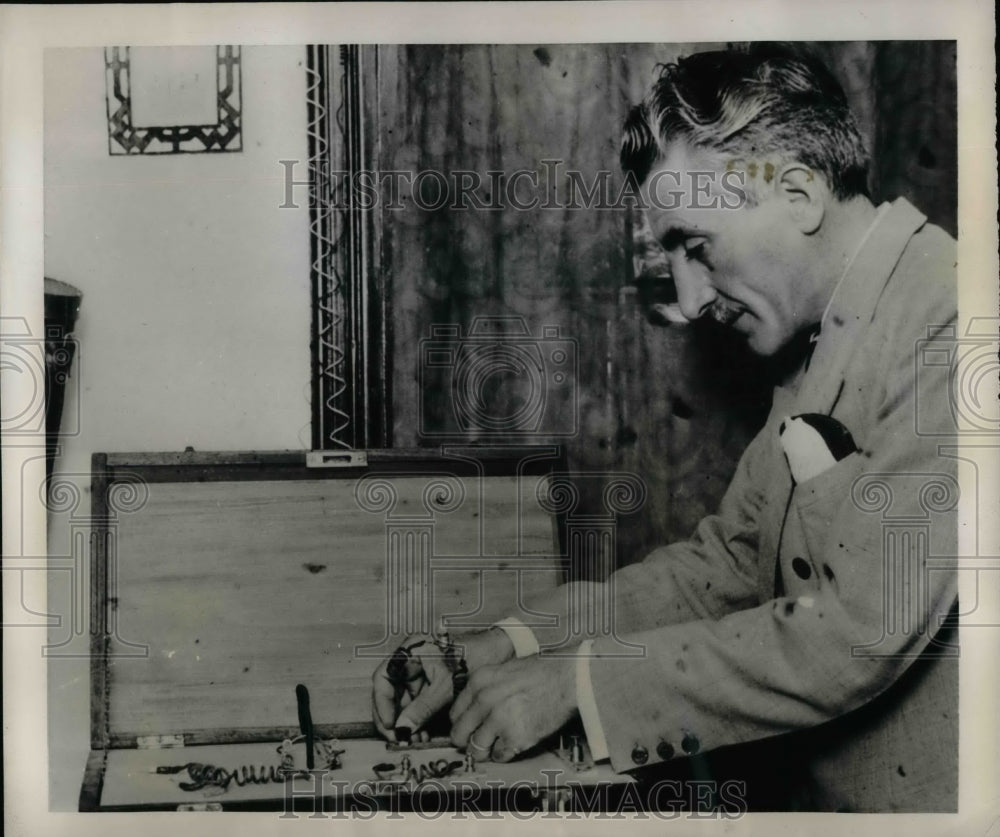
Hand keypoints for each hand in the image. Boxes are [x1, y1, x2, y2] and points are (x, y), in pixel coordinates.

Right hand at [371, 628, 515, 741]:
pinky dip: (418, 721)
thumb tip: (402, 730)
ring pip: (403, 703)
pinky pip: (417, 706)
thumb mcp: (445, 685)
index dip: (382, 703)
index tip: (389, 725)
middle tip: (399, 740)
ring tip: (415, 741)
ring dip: (406, 724)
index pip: (382, 678)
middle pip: (390, 694)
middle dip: (395, 719)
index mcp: (410, 652)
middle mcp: (411, 662)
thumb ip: (422, 708)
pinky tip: (422, 736)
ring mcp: (420, 675)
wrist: (499, 654)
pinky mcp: (430, 687)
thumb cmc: (473, 658)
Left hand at [448, 654, 576, 761]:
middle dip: (467, 741)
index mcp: (479, 681)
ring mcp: (499, 720)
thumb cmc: (541, 672)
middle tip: (476, 743)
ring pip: (476, 749)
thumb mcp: (504, 670)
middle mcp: (484, 700)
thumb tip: (474, 710)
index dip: (462, 724)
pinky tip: (513, 743)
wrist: (567, 678)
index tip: (468, 729)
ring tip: (494, 746)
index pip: (455, 714)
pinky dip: (504, 753)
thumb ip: (485, 688)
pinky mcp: (515, 737)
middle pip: (459, 734)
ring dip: (484, 751)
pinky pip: (499, 755)